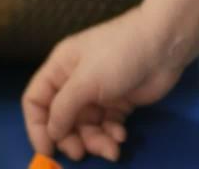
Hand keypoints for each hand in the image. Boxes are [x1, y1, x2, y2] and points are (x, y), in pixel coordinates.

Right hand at [23, 7, 188, 161]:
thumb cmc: (118, 55)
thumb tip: (51, 133)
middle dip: (70, 139)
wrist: (163, 44)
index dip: (37, 127)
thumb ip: (63, 108)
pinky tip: (121, 135)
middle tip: (82, 153)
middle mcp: (76, 81)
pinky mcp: (118, 103)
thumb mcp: (85, 80)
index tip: (47, 150)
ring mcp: (98, 93)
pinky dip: (112, 135)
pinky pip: (106, 127)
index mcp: (61, 67)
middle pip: (61, 120)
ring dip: (96, 142)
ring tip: (111, 148)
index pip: (36, 100)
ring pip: (85, 128)